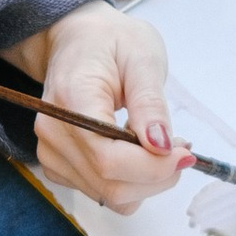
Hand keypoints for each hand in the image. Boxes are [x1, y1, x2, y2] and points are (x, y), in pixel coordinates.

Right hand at [6, 1, 181, 209]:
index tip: (185, 153)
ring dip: (146, 180)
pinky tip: (137, 152)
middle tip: (180, 147)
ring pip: (109, 195)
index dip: (152, 168)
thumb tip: (162, 147)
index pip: (109, 159)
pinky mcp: (57, 165)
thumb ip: (151, 104)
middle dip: (156, 176)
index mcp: (72, 99)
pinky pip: (102, 192)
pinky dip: (130, 181)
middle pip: (110, 184)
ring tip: (158, 144)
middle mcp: (53, 131)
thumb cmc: (110, 42)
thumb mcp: (142, 58)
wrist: (76, 40)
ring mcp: (50, 152)